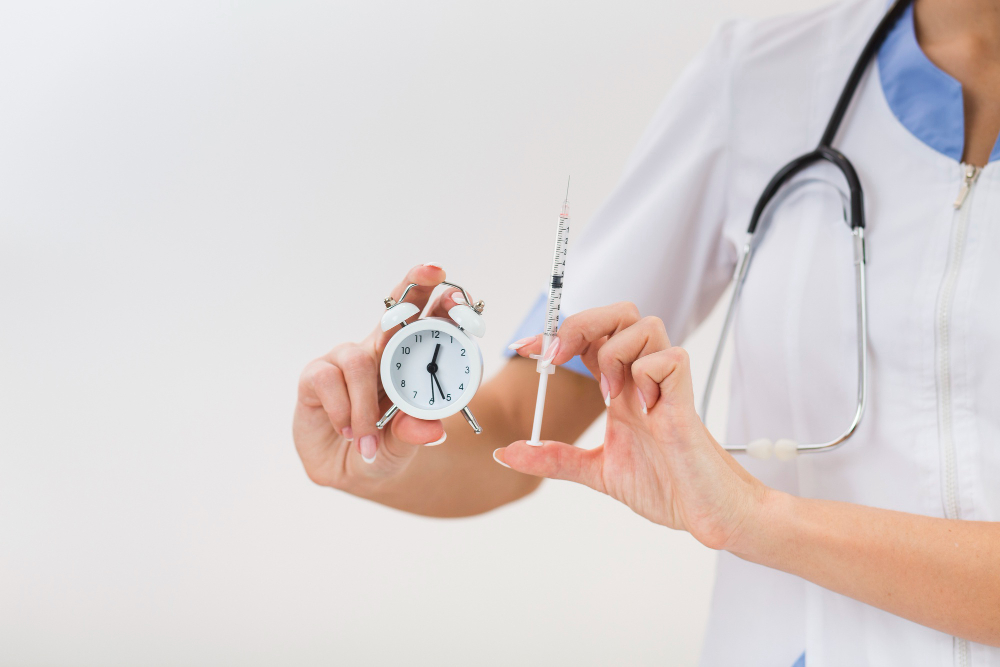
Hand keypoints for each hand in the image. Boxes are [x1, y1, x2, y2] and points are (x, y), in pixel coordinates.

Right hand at [293, 263, 464, 489]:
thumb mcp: (403, 447)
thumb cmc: (382, 449)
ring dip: (366, 404)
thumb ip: (413, 434)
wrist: (346, 471)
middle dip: (414, 286)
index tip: (459, 296)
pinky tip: (347, 430)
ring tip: (367, 435)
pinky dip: (343, 410)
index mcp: (407, 363)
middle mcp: (377, 353)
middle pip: (395, 310)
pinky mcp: (315, 375)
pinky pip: (329, 379)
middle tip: (433, 272)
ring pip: (359, 359)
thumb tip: (433, 430)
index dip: (441, 305)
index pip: (426, 326)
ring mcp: (344, 360)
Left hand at [499, 303, 766, 549]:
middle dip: (582, 324)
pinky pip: (671, 360)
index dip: (556, 334)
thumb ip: (554, 459)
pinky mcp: (685, 402)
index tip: (525, 349)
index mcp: (620, 390)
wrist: (709, 515)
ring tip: (609, 394)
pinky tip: (645, 409)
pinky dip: (649, 376)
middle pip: (620, 314)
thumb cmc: (668, 487)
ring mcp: (665, 387)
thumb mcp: (596, 472)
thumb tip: (506, 453)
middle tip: (558, 358)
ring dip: (615, 351)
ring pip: (646, 326)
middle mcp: (642, 380)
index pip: (589, 339)